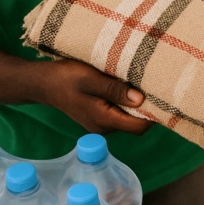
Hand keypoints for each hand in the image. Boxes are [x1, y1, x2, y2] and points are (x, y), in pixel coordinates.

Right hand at [33, 59, 152, 135]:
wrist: (41, 83)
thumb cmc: (64, 77)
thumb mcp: (91, 79)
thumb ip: (115, 90)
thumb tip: (140, 100)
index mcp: (104, 119)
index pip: (139, 126)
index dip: (154, 114)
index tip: (162, 96)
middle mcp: (105, 127)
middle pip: (136, 123)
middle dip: (147, 108)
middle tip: (154, 86)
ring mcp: (101, 124)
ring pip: (128, 118)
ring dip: (136, 104)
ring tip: (141, 84)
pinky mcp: (98, 117)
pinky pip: (119, 113)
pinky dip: (126, 102)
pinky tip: (127, 87)